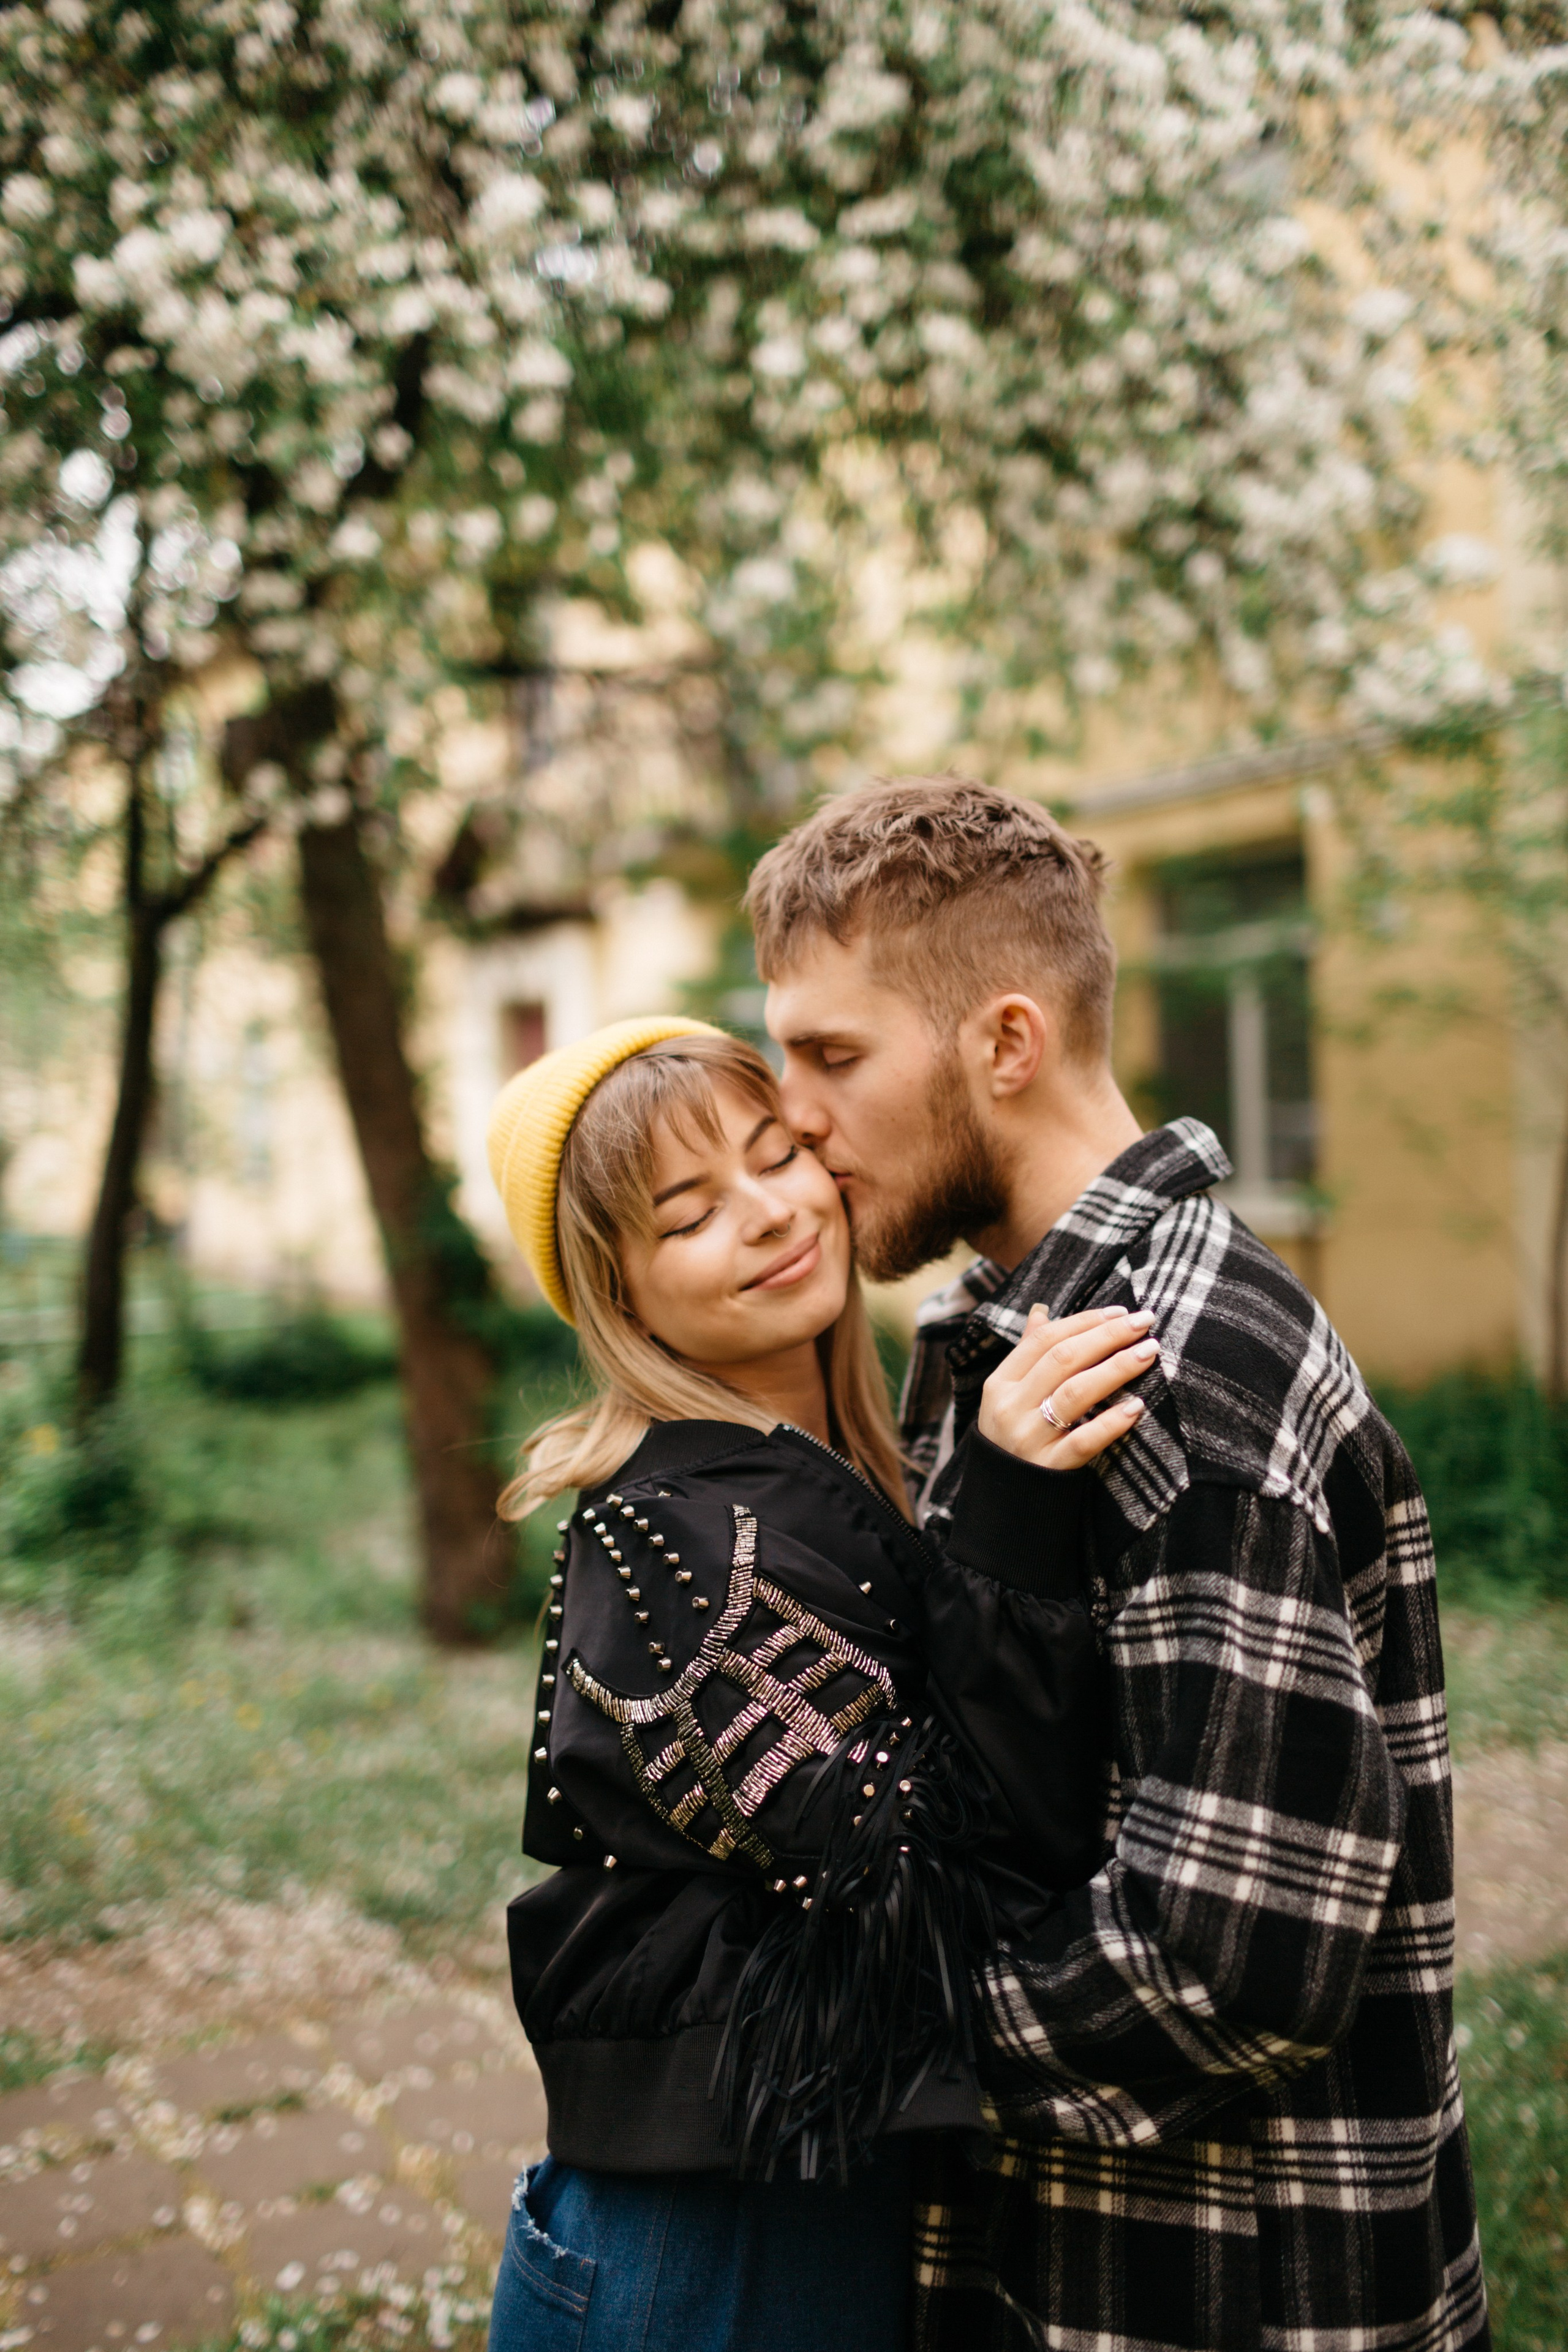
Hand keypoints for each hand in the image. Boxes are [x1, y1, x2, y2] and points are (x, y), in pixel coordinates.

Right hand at [976, 1303, 1157, 1470]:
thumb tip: (1041, 1310)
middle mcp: (1010, 1407)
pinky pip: (1084, 1441)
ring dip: (1115, 1369)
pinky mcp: (1048, 1468)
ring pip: (1075, 1394)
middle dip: (1107, 1336)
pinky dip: (1111, 1423)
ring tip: (1148, 1352)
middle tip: (1145, 1323)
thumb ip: (1028, 1354)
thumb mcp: (1008, 1396)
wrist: (1004, 1502)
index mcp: (1000, 1383)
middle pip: (1062, 1360)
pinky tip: (1136, 1407)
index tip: (1121, 1312)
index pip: (1044, 1340)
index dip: (1084, 1321)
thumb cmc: (1014, 1438)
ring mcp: (1029, 1438)